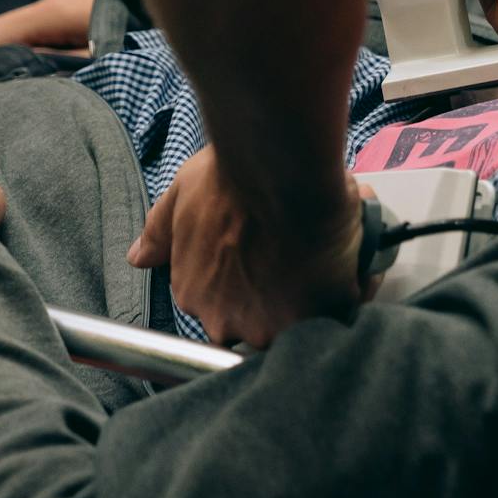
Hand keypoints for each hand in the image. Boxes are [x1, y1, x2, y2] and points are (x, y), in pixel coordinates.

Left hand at [129, 146, 362, 347]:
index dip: (248, 286)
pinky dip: (356, 285)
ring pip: (305, 322)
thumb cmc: (232, 180)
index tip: (264, 265)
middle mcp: (231, 320)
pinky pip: (347, 306)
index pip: (221, 309)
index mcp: (197, 295)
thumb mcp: (181, 198)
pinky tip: (357, 258)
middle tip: (301, 259)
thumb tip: (139, 256)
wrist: (281, 172)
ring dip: (319, 296)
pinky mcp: (325, 313)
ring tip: (334, 256)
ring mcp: (278, 324)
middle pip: (262, 323)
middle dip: (283, 297)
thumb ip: (160, 233)